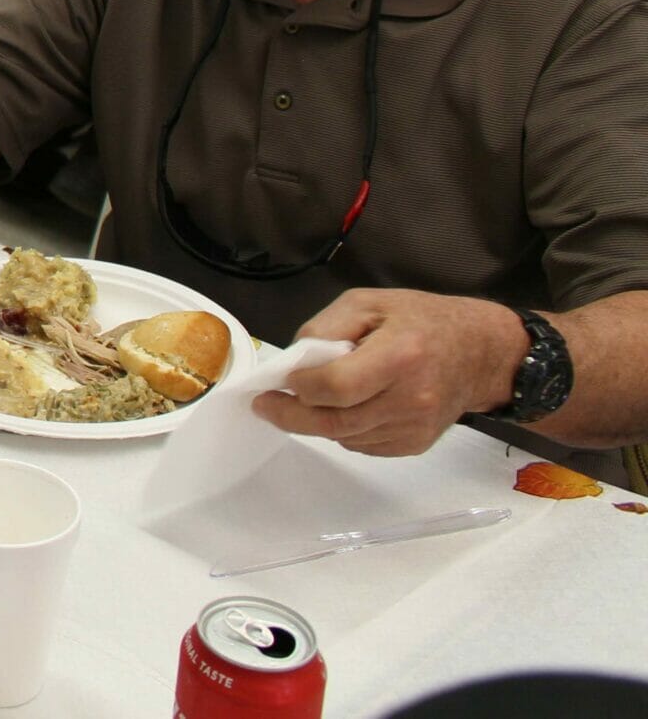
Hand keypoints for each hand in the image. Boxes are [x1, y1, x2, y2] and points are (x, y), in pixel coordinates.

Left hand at [252, 289, 526, 456]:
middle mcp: (410, 398)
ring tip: (306, 400)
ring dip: (317, 422)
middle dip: (292, 417)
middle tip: (266, 406)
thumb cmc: (421, 320)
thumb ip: (326, 328)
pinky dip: (343, 429)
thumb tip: (294, 361)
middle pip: (336, 421)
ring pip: (345, 436)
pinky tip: (344, 407)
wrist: (481, 353)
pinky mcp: (416, 444)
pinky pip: (363, 445)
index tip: (280, 381)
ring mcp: (415, 427)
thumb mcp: (368, 303)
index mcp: (400, 356)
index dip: (301, 387)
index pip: (337, 386)